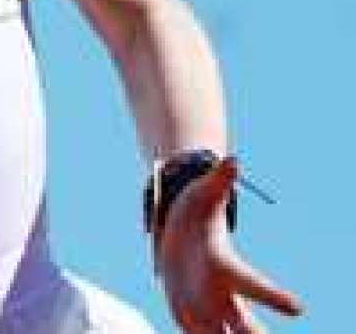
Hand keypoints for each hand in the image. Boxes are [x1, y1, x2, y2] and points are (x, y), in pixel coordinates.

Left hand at [156, 156, 304, 332]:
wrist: (179, 230)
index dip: (273, 296)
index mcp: (225, 267)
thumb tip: (233, 161)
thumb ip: (219, 181)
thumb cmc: (197, 209)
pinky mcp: (184, 314)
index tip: (299, 308)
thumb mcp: (203, 193)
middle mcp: (220, 294)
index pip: (253, 284)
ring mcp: (203, 307)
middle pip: (245, 325)